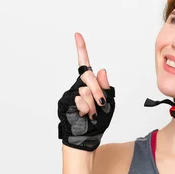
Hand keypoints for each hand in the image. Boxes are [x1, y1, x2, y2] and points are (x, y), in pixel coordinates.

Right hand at [57, 32, 115, 150]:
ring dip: (93, 104)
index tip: (77, 35)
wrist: (87, 138)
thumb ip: (105, 87)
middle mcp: (78, 87)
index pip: (85, 64)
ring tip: (92, 114)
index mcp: (89, 85)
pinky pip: (79, 100)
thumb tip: (101, 70)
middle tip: (101, 104)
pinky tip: (86, 116)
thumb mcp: (109, 103)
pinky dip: (86, 109)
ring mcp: (70, 94)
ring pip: (85, 90)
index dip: (81, 49)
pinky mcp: (66, 103)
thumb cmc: (98, 122)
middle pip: (88, 77)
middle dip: (98, 90)